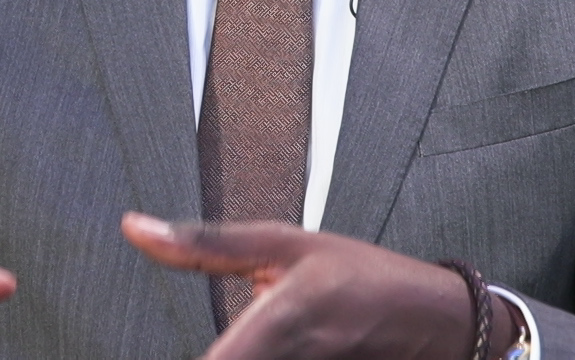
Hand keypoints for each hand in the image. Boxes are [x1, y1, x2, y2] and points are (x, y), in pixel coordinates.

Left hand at [122, 212, 512, 359]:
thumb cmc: (363, 276)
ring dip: (235, 357)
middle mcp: (302, 357)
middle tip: (181, 345)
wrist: (440, 321)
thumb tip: (134, 228)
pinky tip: (261, 349)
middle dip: (219, 357)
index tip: (139, 354)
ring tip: (244, 341)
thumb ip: (205, 244)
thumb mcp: (286, 243)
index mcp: (286, 316)